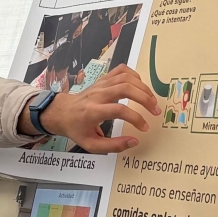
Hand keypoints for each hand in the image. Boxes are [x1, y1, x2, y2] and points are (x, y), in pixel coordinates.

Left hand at [28, 65, 160, 152]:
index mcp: (92, 111)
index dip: (135, 118)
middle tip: (155, 110)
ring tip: (152, 100)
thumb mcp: (91, 145)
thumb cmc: (77, 129)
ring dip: (142, 87)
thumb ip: (113, 146)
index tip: (144, 127)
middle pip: (125, 88)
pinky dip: (134, 75)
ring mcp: (100, 84)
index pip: (118, 110)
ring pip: (125, 77)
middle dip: (144, 98)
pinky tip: (140, 86)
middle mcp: (97, 94)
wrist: (61, 112)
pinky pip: (120, 70)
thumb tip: (134, 141)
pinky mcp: (102, 79)